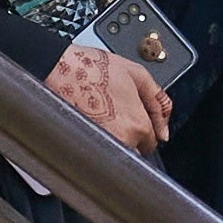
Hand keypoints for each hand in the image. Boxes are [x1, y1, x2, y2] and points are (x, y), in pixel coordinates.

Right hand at [41, 34, 171, 155]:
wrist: (57, 69)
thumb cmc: (91, 67)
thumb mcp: (136, 73)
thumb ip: (159, 102)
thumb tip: (165, 129)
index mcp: (137, 124)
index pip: (152, 143)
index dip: (144, 129)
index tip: (131, 118)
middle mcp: (121, 140)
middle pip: (135, 153)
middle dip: (130, 139)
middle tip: (113, 116)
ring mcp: (100, 146)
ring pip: (117, 155)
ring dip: (113, 143)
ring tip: (99, 118)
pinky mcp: (82, 147)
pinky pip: (97, 154)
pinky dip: (96, 144)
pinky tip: (88, 123)